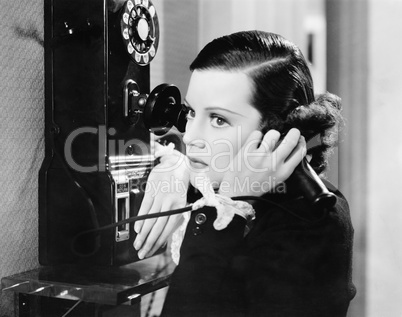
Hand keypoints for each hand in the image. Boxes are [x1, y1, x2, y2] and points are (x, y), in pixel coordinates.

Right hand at [134, 143, 189, 258]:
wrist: (177, 161)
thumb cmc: (181, 180)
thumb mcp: (183, 197)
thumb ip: (176, 213)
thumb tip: (166, 229)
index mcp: (180, 206)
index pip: (168, 229)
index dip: (159, 241)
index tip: (152, 250)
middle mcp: (170, 203)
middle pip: (158, 227)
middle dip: (149, 242)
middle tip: (142, 253)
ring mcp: (160, 196)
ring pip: (151, 219)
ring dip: (143, 234)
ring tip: (137, 244)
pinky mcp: (152, 189)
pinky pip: (145, 206)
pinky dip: (141, 218)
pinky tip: (137, 229)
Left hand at [218, 128, 305, 197]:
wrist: (237, 192)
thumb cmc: (257, 186)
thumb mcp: (278, 180)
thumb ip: (290, 166)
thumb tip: (306, 155)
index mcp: (283, 172)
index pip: (300, 152)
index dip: (302, 142)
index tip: (300, 139)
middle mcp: (273, 163)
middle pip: (291, 140)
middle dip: (294, 133)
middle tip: (291, 132)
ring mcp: (260, 156)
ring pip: (274, 134)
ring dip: (273, 135)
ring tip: (268, 140)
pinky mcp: (247, 151)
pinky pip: (257, 134)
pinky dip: (257, 136)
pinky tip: (255, 143)